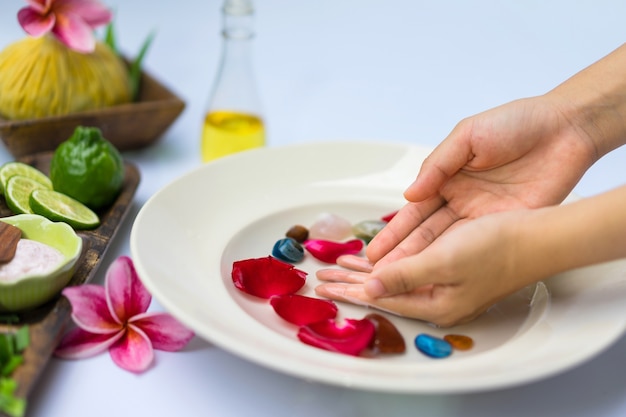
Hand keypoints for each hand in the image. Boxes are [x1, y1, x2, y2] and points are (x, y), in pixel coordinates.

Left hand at [316, 209, 538, 326]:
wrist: (536, 238)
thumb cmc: (495, 248)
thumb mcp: (444, 262)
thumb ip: (405, 276)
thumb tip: (371, 288)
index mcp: (435, 304)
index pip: (380, 297)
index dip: (349, 289)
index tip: (324, 285)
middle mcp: (438, 300)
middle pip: (383, 291)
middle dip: (351, 282)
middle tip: (323, 279)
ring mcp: (446, 287)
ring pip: (394, 279)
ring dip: (367, 271)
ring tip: (342, 266)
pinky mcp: (452, 271)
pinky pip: (409, 269)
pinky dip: (390, 262)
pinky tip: (380, 259)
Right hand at [367, 95, 594, 266]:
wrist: (566, 128)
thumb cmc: (516, 123)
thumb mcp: (468, 136)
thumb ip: (437, 165)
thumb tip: (410, 194)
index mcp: (447, 178)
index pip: (414, 210)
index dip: (394, 231)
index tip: (374, 251)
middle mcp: (461, 201)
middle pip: (425, 234)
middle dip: (401, 255)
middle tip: (376, 276)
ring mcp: (483, 217)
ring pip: (447, 246)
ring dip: (423, 264)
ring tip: (399, 282)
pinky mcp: (506, 226)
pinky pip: (477, 247)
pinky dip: (457, 262)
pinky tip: (437, 276)